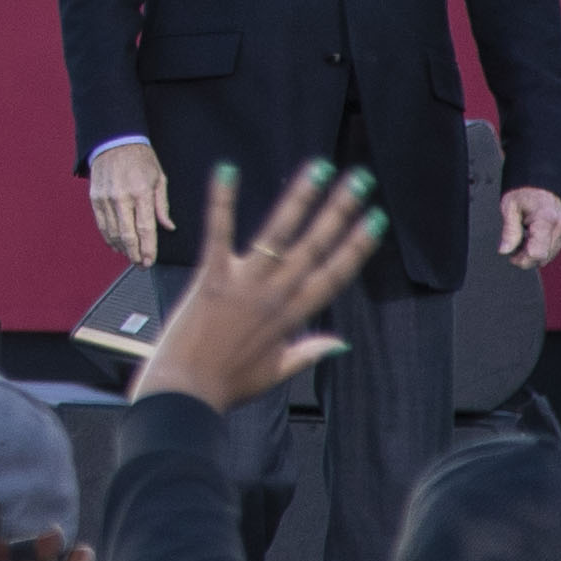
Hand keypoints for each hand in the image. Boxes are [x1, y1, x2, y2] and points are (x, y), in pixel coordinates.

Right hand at [90, 139, 172, 265]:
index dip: (148, 248)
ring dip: (122, 248)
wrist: (113, 141)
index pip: (145, 228)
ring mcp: (105, 198)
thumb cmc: (140, 159)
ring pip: (112, 232)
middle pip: (127, 235)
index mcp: (141, 192)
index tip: (150, 261)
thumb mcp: (159, 178)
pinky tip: (116, 245)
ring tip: (131, 257)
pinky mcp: (95, 198)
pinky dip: (108, 237)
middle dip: (134, 254)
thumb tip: (168, 227)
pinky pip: (101, 224)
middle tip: (141, 265)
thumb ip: (162, 205)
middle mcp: (121, 197)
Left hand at [134, 161, 384, 412]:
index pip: (333, 274)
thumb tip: (342, 343)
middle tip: (359, 180)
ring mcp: (243, 284)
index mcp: (292, 317)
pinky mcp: (210, 277)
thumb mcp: (276, 372)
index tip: (375, 221)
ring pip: (278, 234)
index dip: (356, 247)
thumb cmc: (227, 384)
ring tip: (318, 168)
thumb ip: (309, 351)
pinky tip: (227, 170)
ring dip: (300, 199)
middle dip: (339, 211)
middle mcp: (274, 295)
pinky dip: (221, 201)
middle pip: (314, 247)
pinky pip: (218, 232)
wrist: (185, 391)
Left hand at [499, 185, 560, 270]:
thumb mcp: (510, 207)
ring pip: (549, 256)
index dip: (522, 259)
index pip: (537, 254)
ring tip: (521, 239)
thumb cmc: (525, 190)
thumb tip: (504, 251)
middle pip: (544, 258)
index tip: (510, 255)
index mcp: (546, 220)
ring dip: (533, 254)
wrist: (543, 179)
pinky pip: (553, 248)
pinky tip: (530, 238)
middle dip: (526, 258)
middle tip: (513, 247)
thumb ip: (509, 231)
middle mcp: (560, 226)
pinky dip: (541, 248)